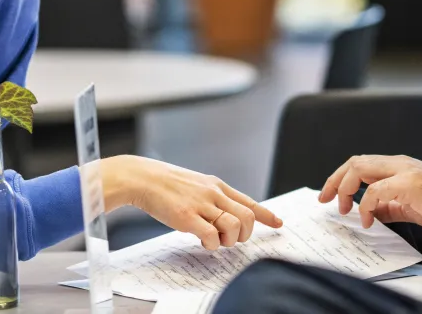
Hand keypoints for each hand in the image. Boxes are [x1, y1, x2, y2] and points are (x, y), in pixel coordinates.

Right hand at [99, 155, 282, 250]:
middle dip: (244, 234)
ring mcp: (201, 205)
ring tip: (214, 240)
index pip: (249, 202)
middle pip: (247, 217)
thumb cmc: (166, 185)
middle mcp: (213, 194)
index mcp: (217, 186)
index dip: (266, 215)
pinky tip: (204, 242)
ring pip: (234, 226)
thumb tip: (223, 217)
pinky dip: (213, 244)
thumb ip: (211, 198)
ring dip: (229, 240)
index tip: (278, 223)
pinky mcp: (187, 217)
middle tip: (231, 239)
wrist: (142, 178)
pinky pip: (212, 235)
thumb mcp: (195, 185)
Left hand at [318, 155, 421, 230]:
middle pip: (355, 162)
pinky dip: (365, 206)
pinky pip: (375, 191)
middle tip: (325, 200)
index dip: (341, 178)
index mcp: (398, 166)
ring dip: (346, 189)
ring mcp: (403, 171)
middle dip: (335, 180)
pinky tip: (366, 220)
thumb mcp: (408, 206)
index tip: (329, 196)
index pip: (361, 163)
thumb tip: (368, 213)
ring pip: (359, 168)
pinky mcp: (408, 184)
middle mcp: (398, 163)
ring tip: (345, 209)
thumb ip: (387, 206)